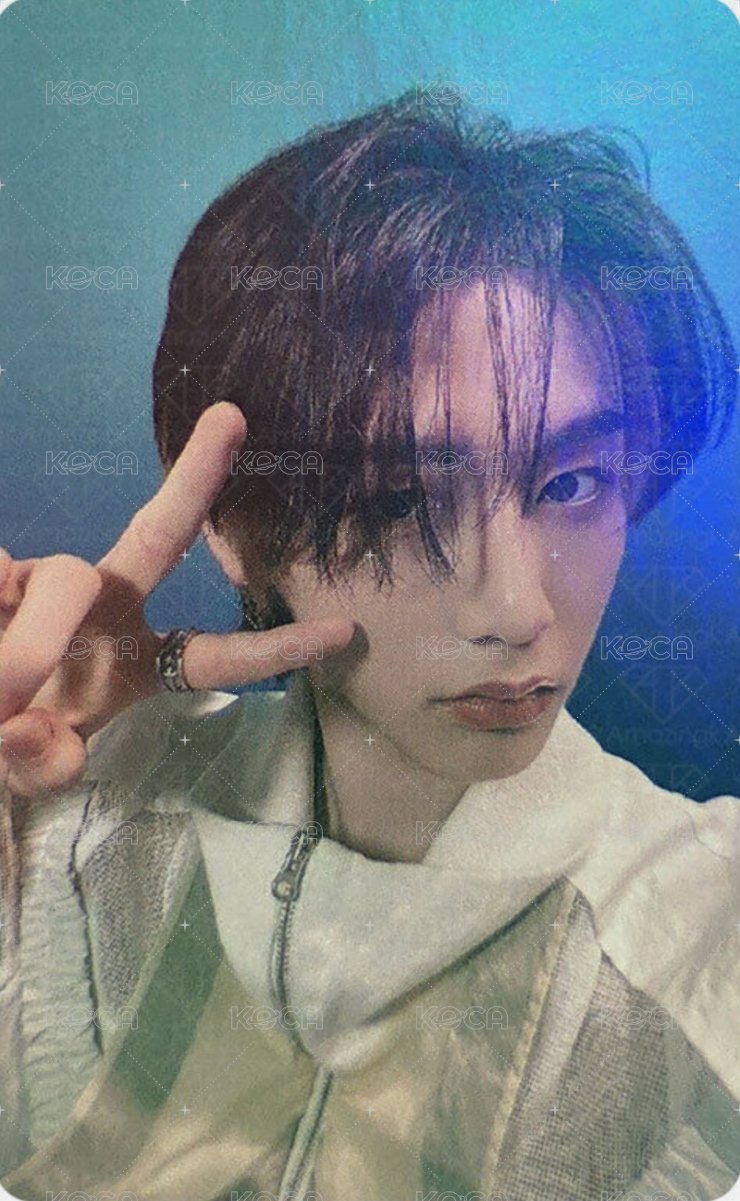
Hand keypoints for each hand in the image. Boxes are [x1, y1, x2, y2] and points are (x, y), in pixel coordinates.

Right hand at [0, 402, 354, 796]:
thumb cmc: (12, 743)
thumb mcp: (33, 771)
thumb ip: (43, 764)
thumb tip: (31, 729)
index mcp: (137, 663)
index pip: (216, 657)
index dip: (276, 648)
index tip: (344, 630)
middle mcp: (105, 608)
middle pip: (158, 538)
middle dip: (197, 480)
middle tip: (233, 416)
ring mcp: (47, 582)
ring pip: (64, 577)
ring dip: (27, 643)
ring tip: (4, 700)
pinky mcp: (1, 571)